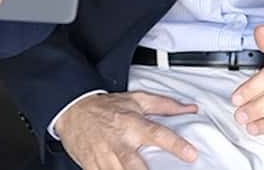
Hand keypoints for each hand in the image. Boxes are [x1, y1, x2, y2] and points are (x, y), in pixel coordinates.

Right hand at [55, 91, 197, 169]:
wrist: (73, 109)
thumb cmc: (106, 107)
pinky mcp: (93, 167)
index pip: (157, 133)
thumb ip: (164, 105)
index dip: (175, 144)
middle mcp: (119, 142)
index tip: (191, 154)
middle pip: (134, 164)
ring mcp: (105, 157)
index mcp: (131, 123)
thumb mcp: (134, 100)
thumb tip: (189, 108)